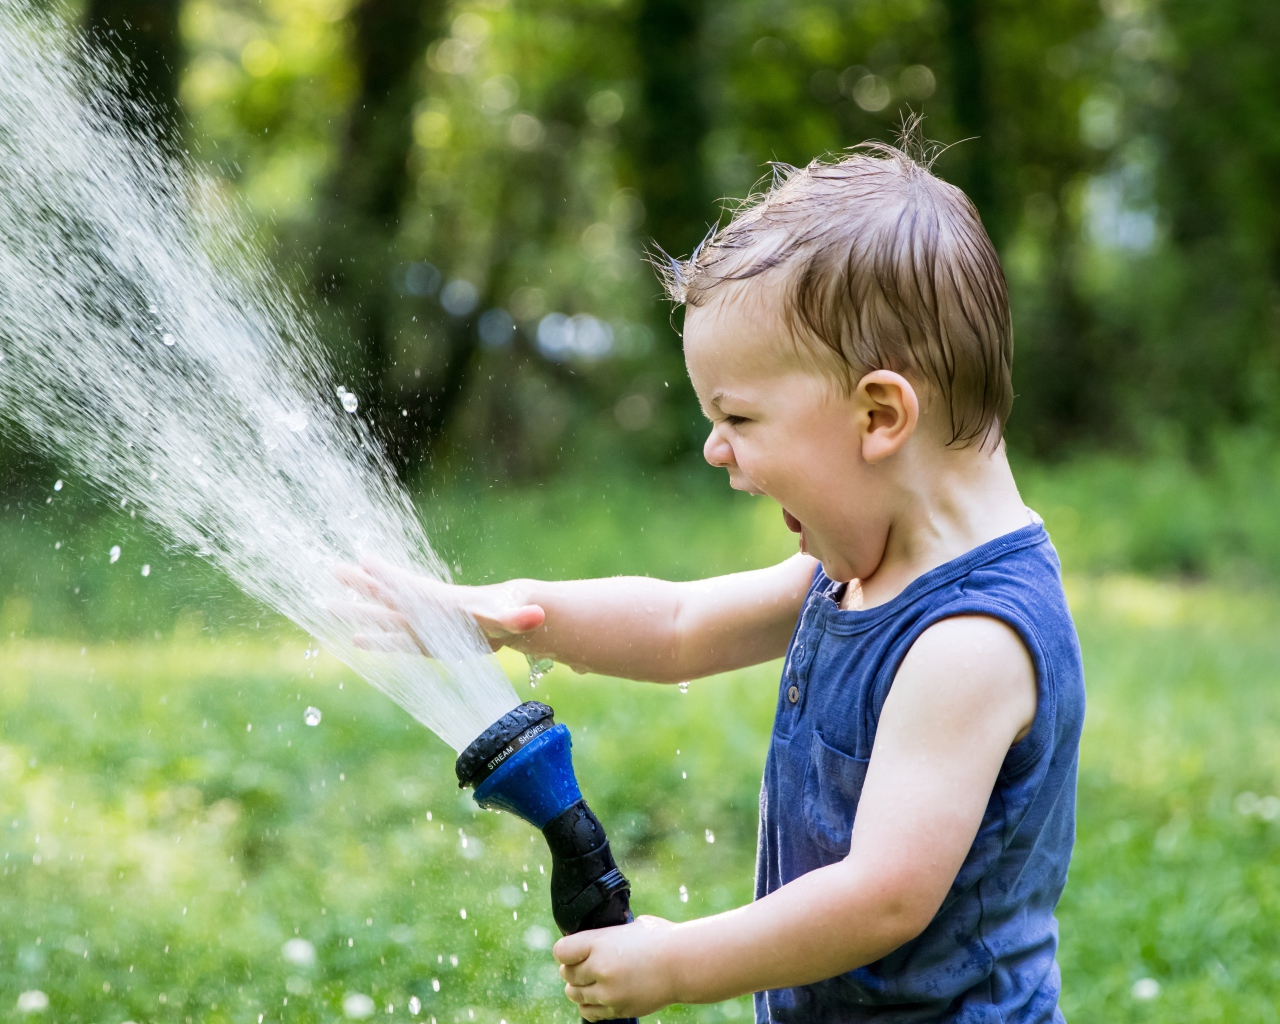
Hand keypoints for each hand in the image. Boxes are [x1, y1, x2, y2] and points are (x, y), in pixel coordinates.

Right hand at [333, 555, 544, 654]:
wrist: (506, 618)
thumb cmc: (507, 614)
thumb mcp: (511, 617)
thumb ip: (520, 617)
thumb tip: (537, 615)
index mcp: (440, 601)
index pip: (409, 585)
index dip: (388, 573)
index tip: (364, 558)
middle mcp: (424, 610)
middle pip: (386, 594)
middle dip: (360, 583)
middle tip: (331, 568)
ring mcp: (421, 625)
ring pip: (382, 615)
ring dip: (356, 610)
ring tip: (326, 604)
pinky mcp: (423, 641)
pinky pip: (393, 640)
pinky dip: (375, 640)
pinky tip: (355, 640)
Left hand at [554, 916, 682, 1020]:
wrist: (684, 964)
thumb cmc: (660, 938)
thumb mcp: (630, 926)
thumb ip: (607, 936)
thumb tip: (593, 939)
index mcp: (599, 944)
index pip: (561, 951)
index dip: (566, 951)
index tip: (573, 950)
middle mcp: (599, 969)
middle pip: (566, 974)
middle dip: (572, 969)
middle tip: (584, 965)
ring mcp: (608, 993)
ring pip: (574, 994)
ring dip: (580, 987)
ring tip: (593, 980)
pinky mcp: (617, 1010)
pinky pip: (588, 1012)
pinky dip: (590, 1004)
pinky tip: (599, 995)